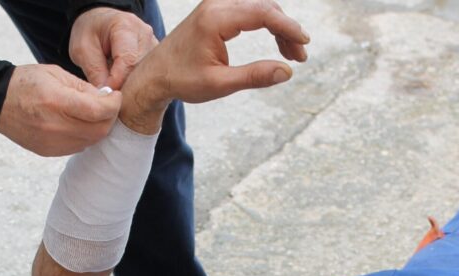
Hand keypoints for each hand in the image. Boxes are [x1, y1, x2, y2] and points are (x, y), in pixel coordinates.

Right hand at [0, 64, 121, 155]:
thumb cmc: (26, 83)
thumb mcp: (55, 73)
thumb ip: (83, 87)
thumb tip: (106, 98)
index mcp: (56, 101)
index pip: (98, 110)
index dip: (114, 104)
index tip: (116, 96)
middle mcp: (55, 126)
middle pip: (99, 130)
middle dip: (110, 117)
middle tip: (108, 105)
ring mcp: (52, 142)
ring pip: (91, 141)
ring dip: (99, 128)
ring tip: (93, 113)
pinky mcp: (49, 152)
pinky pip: (78, 147)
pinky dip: (85, 136)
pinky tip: (78, 123)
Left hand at [69, 8, 156, 89]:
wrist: (100, 25)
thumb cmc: (90, 34)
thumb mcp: (83, 50)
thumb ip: (95, 72)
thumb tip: (107, 97)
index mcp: (126, 26)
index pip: (128, 61)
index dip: (117, 83)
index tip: (105, 96)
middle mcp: (145, 35)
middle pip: (142, 71)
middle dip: (127, 89)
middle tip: (111, 101)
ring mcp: (154, 46)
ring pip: (148, 77)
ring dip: (133, 90)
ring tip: (118, 95)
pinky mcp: (156, 58)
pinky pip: (150, 79)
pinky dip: (138, 89)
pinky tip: (126, 91)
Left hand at [120, 0, 309, 130]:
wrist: (154, 75)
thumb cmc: (182, 80)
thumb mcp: (219, 84)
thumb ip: (253, 77)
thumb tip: (287, 72)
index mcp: (216, 19)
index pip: (263, 13)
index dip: (288, 28)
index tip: (304, 45)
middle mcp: (216, 5)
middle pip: (264, 7)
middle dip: (286, 29)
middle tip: (300, 56)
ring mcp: (215, 5)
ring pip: (259, 7)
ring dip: (278, 26)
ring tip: (291, 54)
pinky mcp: (215, 11)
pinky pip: (248, 10)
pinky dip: (265, 23)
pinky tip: (276, 42)